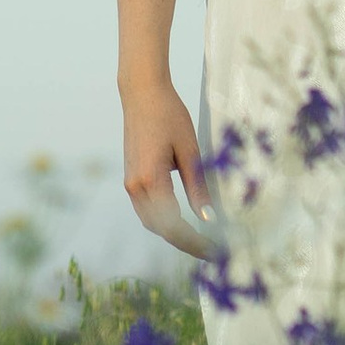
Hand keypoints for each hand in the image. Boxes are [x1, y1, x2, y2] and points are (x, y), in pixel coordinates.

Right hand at [122, 78, 215, 257]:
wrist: (142, 93)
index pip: (173, 225)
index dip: (194, 242)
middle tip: (212, 251)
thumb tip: (208, 219)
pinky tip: (181, 221)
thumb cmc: (169, 115)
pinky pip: (146, 210)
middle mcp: (136, 186)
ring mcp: (130, 183)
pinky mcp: (130, 178)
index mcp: (151, 179)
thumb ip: (198, 187)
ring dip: (173, 233)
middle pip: (161, 229)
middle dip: (186, 243)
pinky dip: (163, 221)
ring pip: (151, 222)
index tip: (214, 252)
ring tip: (199, 239)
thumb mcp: (190, 150)